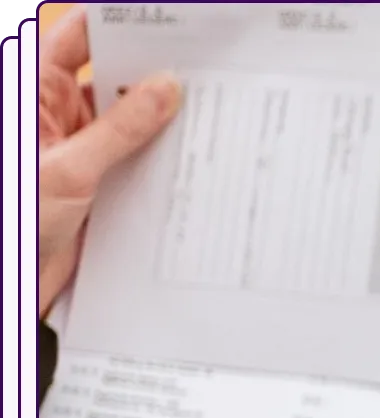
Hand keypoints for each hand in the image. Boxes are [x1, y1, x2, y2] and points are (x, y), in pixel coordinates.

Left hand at [39, 5, 180, 315]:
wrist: (14, 278)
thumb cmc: (17, 219)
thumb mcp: (69, 170)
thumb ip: (120, 129)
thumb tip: (164, 89)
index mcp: (36, 94)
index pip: (82, 38)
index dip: (124, 25)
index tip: (171, 23)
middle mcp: (60, 113)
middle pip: (115, 76)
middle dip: (156, 73)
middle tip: (203, 70)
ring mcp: (83, 147)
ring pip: (134, 120)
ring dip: (165, 121)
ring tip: (208, 114)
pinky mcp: (102, 181)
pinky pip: (139, 159)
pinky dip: (164, 158)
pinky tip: (193, 158)